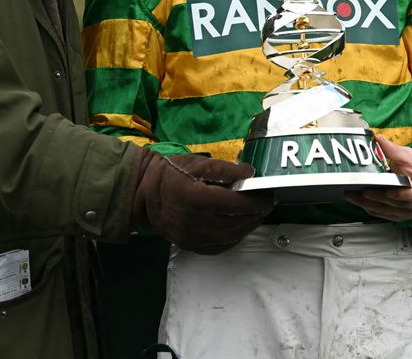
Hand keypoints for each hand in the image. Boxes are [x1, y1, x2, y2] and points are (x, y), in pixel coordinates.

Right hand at [128, 150, 273, 253]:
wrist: (143, 193)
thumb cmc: (171, 173)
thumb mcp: (198, 163)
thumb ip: (225, 169)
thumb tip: (250, 173)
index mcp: (196, 197)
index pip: (235, 203)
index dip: (256, 201)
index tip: (269, 196)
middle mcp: (194, 221)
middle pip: (235, 221)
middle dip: (255, 214)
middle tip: (267, 205)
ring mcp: (191, 236)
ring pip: (229, 236)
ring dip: (247, 226)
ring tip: (257, 215)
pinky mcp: (189, 245)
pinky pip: (218, 247)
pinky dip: (233, 238)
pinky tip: (239, 228)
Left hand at [345, 135, 411, 221]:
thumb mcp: (408, 155)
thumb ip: (393, 149)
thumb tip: (379, 139)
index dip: (400, 195)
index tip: (387, 191)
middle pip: (395, 204)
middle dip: (376, 198)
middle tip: (360, 191)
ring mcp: (408, 212)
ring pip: (386, 211)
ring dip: (367, 205)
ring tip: (352, 196)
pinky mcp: (397, 215)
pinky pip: (382, 214)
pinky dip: (369, 208)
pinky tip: (358, 201)